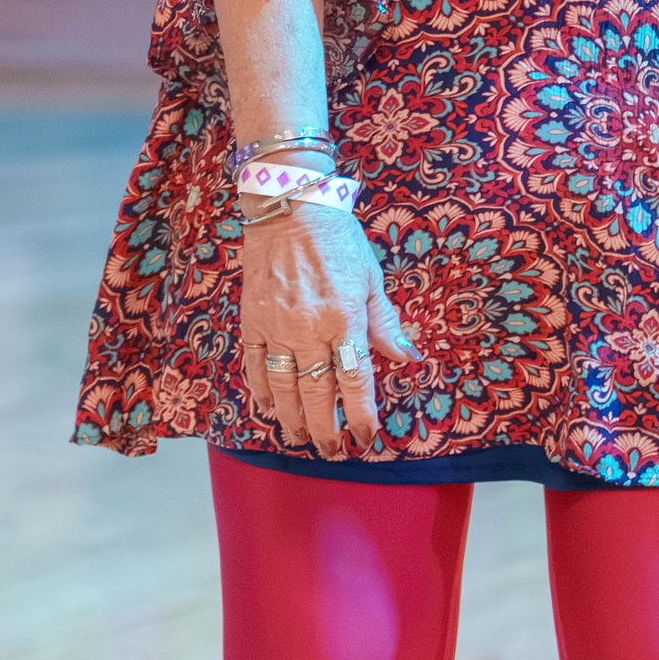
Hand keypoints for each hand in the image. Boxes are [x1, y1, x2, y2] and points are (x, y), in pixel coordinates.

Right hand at [238, 202, 413, 459]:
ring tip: (300, 440)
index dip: (361, 415)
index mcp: (344, 319)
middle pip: (317, 394)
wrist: (288, 208)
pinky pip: (254, 365)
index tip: (366, 438)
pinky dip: (260, 391)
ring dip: (293, 419)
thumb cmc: (337, 239)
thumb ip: (384, 322)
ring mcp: (275, 327)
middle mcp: (308, 329)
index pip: (355, 380)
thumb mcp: (370, 278)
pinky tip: (269, 409)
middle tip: (333, 451)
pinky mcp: (252, 321)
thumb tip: (406, 358)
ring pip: (283, 387)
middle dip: (326, 429)